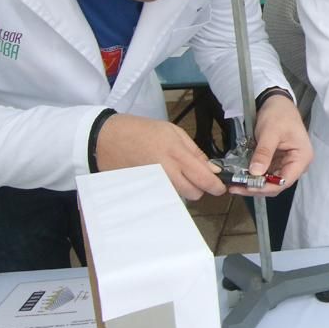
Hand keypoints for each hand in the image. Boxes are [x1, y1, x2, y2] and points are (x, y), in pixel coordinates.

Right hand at [95, 114, 226, 199]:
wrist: (108, 139)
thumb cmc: (143, 131)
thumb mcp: (174, 131)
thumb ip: (195, 151)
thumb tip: (212, 169)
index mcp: (176, 153)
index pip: (203, 178)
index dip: (216, 186)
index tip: (220, 186)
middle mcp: (166, 171)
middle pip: (194, 193)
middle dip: (200, 188)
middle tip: (197, 177)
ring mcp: (155, 183)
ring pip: (180, 197)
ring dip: (184, 189)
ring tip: (176, 174)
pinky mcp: (145, 190)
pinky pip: (166, 196)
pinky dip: (169, 191)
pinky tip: (163, 178)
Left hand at [236, 94, 311, 196]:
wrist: (277, 103)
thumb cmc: (279, 115)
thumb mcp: (270, 132)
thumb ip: (263, 153)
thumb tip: (255, 172)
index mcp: (302, 158)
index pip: (285, 181)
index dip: (267, 187)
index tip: (248, 186)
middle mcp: (296, 165)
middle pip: (277, 184)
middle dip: (257, 187)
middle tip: (236, 187)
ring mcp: (286, 165)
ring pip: (270, 182)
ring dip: (253, 184)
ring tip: (235, 184)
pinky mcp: (277, 163)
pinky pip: (265, 174)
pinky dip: (253, 177)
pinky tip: (240, 177)